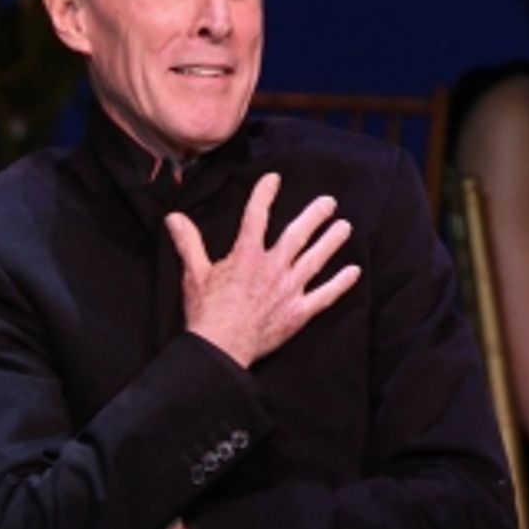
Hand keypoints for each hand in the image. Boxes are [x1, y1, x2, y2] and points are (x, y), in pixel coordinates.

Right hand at [165, 171, 359, 368]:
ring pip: (315, 259)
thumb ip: (188, 242)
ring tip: (345, 227)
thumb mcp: (194, 274)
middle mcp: (272, 267)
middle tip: (329, 202)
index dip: (265, 194)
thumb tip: (174, 217)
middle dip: (315, 215)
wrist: (220, 349)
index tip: (274, 179)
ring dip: (331, 241)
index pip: (256, 216)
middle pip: (298, 234)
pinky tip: (353, 272)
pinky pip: (325, 295)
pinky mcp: (298, 313)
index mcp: (246, 255)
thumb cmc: (206, 313)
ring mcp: (289, 290)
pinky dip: (340, 284)